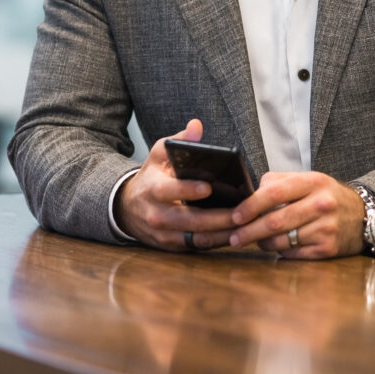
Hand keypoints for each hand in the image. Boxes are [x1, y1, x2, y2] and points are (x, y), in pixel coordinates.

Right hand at [114, 119, 235, 250]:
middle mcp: (157, 215)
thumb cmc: (150, 178)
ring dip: (224, 233)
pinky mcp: (172, 246)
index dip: (189, 190)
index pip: (170, 190)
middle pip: (191, 220)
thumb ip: (177, 141)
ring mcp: (165, 234)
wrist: (127, 208)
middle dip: (219, 218)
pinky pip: (198, 247)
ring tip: (247, 224)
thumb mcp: (157, 155)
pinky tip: (237, 234)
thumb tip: (195, 126)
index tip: (209, 187)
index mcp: (153, 189)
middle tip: (243, 211)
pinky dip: (218, 241)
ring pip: (198, 238)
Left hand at [229, 171, 364, 258]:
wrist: (363, 216)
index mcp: (313, 182)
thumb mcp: (309, 180)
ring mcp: (326, 228)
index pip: (274, 192)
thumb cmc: (327, 197)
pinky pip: (294, 254)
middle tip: (235, 237)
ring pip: (282, 240)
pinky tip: (277, 247)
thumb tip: (250, 194)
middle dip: (249, 231)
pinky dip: (280, 252)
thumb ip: (279, 182)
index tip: (235, 216)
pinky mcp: (328, 248)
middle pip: (275, 221)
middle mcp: (321, 204)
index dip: (251, 205)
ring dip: (263, 243)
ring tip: (255, 241)